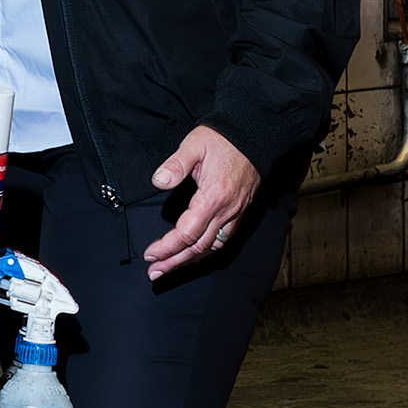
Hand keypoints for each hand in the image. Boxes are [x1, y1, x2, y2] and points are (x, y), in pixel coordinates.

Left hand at [142, 125, 259, 280]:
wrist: (256, 134)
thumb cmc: (225, 138)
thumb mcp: (195, 144)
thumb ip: (176, 164)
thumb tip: (158, 181)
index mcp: (213, 197)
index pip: (187, 233)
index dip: (167, 247)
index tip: (150, 254)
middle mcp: (227, 211)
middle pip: (198, 247)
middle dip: (175, 262)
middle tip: (154, 272)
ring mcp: (236, 213)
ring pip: (212, 247)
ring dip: (190, 261)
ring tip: (170, 268)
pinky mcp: (241, 211)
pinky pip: (224, 240)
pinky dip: (207, 251)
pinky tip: (196, 254)